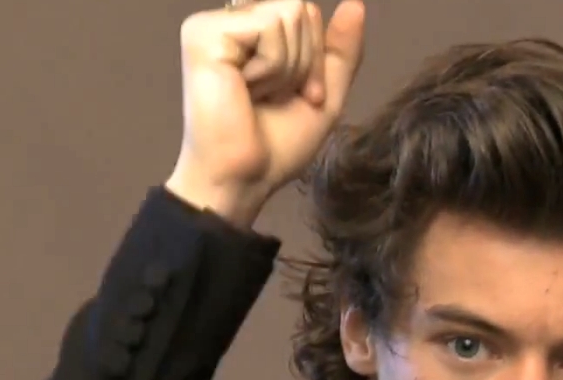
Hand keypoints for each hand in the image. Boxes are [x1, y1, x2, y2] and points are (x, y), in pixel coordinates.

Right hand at [166, 0, 366, 226]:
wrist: (244, 179)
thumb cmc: (276, 148)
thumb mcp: (324, 96)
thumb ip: (340, 52)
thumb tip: (357, 4)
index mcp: (254, 34)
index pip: (307, 12)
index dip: (317, 58)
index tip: (302, 96)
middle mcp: (232, 22)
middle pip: (301, 8)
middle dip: (306, 61)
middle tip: (277, 99)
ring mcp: (214, 25)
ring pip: (289, 12)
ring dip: (288, 68)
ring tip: (258, 96)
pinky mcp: (205, 33)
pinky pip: (270, 24)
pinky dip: (273, 66)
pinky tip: (245, 91)